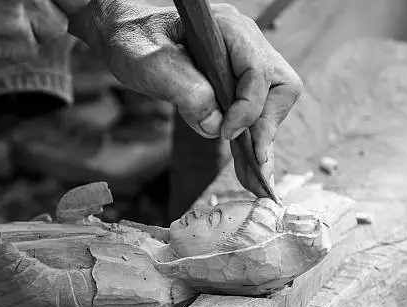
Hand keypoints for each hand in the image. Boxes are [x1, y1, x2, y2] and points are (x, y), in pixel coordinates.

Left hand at [71, 1, 302, 196]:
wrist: (126, 39)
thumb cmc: (134, 43)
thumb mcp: (150, 64)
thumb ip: (183, 90)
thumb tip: (215, 125)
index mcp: (228, 29)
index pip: (258, 71)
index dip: (248, 107)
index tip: (227, 133)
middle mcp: (245, 44)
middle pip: (280, 87)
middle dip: (268, 127)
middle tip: (255, 164)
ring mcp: (243, 64)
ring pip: (272, 104)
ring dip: (263, 142)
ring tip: (254, 178)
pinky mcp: (236, 85)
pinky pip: (255, 114)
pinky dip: (252, 142)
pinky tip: (247, 169)